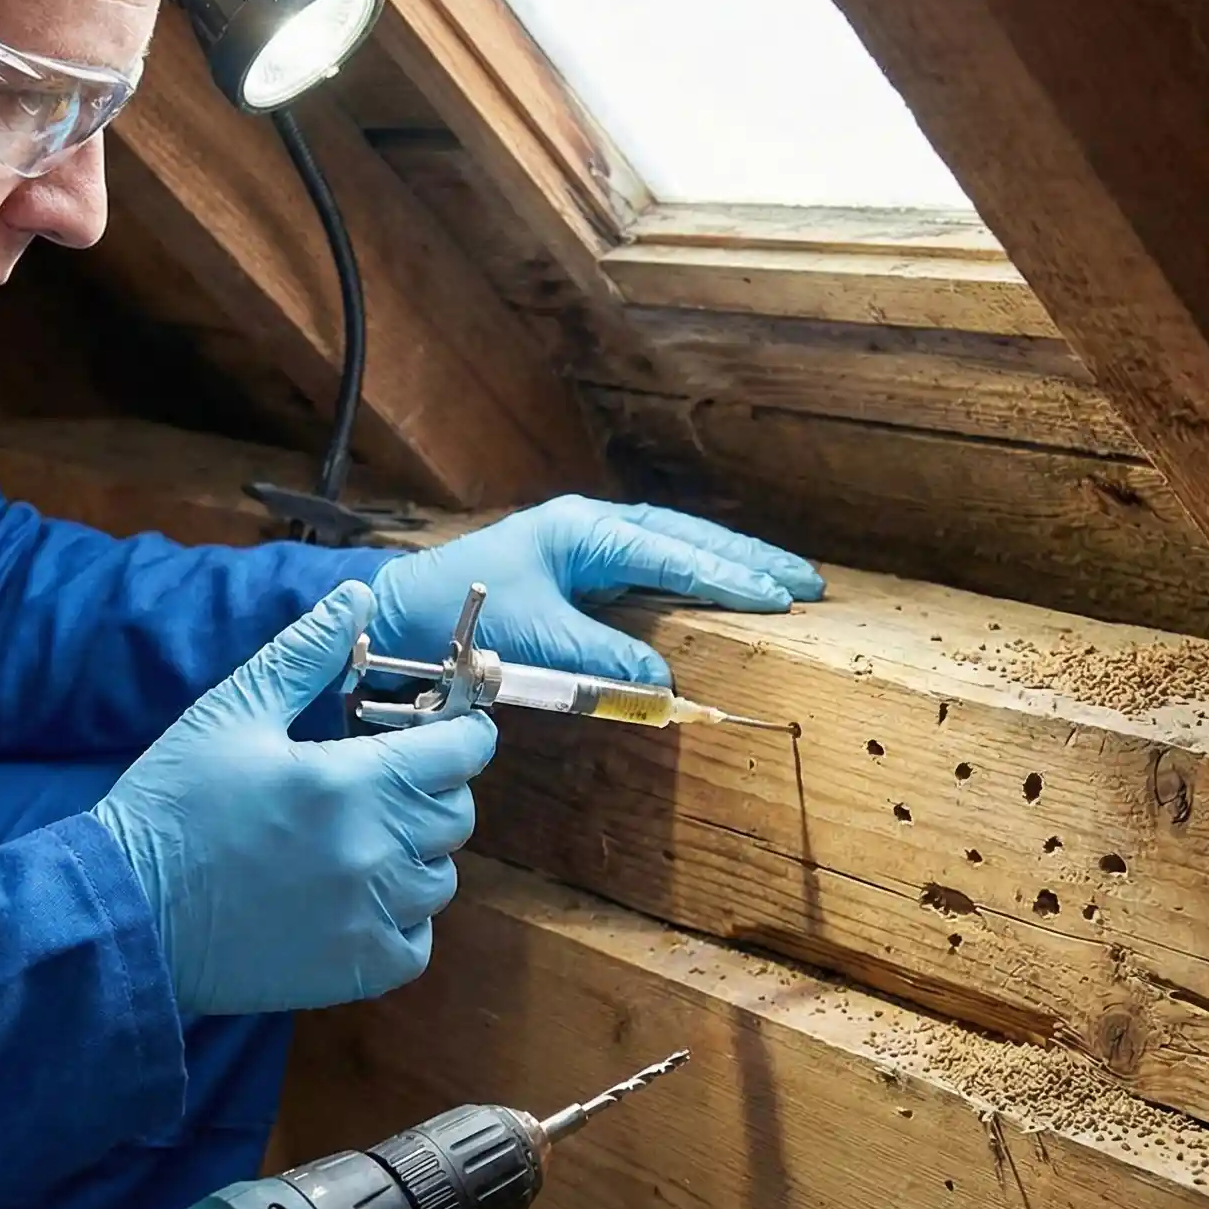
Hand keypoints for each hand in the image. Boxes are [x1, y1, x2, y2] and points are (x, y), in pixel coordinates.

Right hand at [91, 582, 496, 1015]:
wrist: (123, 912)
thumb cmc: (171, 806)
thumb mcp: (230, 712)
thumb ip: (304, 653)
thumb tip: (358, 597)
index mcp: (350, 782)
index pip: (462, 752)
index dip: (459, 736)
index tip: (439, 734)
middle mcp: (375, 852)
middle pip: (456, 814)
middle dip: (431, 791)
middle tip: (380, 785)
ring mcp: (370, 916)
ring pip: (440, 877)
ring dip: (414, 856)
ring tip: (357, 843)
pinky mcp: (355, 970)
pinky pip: (417, 939)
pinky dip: (399, 920)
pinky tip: (352, 899)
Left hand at [370, 497, 823, 685]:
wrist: (402, 611)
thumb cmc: (460, 619)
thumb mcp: (533, 644)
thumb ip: (600, 660)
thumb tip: (664, 681)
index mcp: (583, 533)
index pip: (673, 553)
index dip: (728, 578)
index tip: (779, 597)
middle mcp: (591, 527)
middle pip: (686, 536)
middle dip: (747, 559)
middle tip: (807, 581)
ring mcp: (586, 542)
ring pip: (674, 543)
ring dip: (727, 562)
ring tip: (782, 581)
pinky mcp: (579, 564)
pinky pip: (653, 562)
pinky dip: (694, 572)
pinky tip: (720, 587)